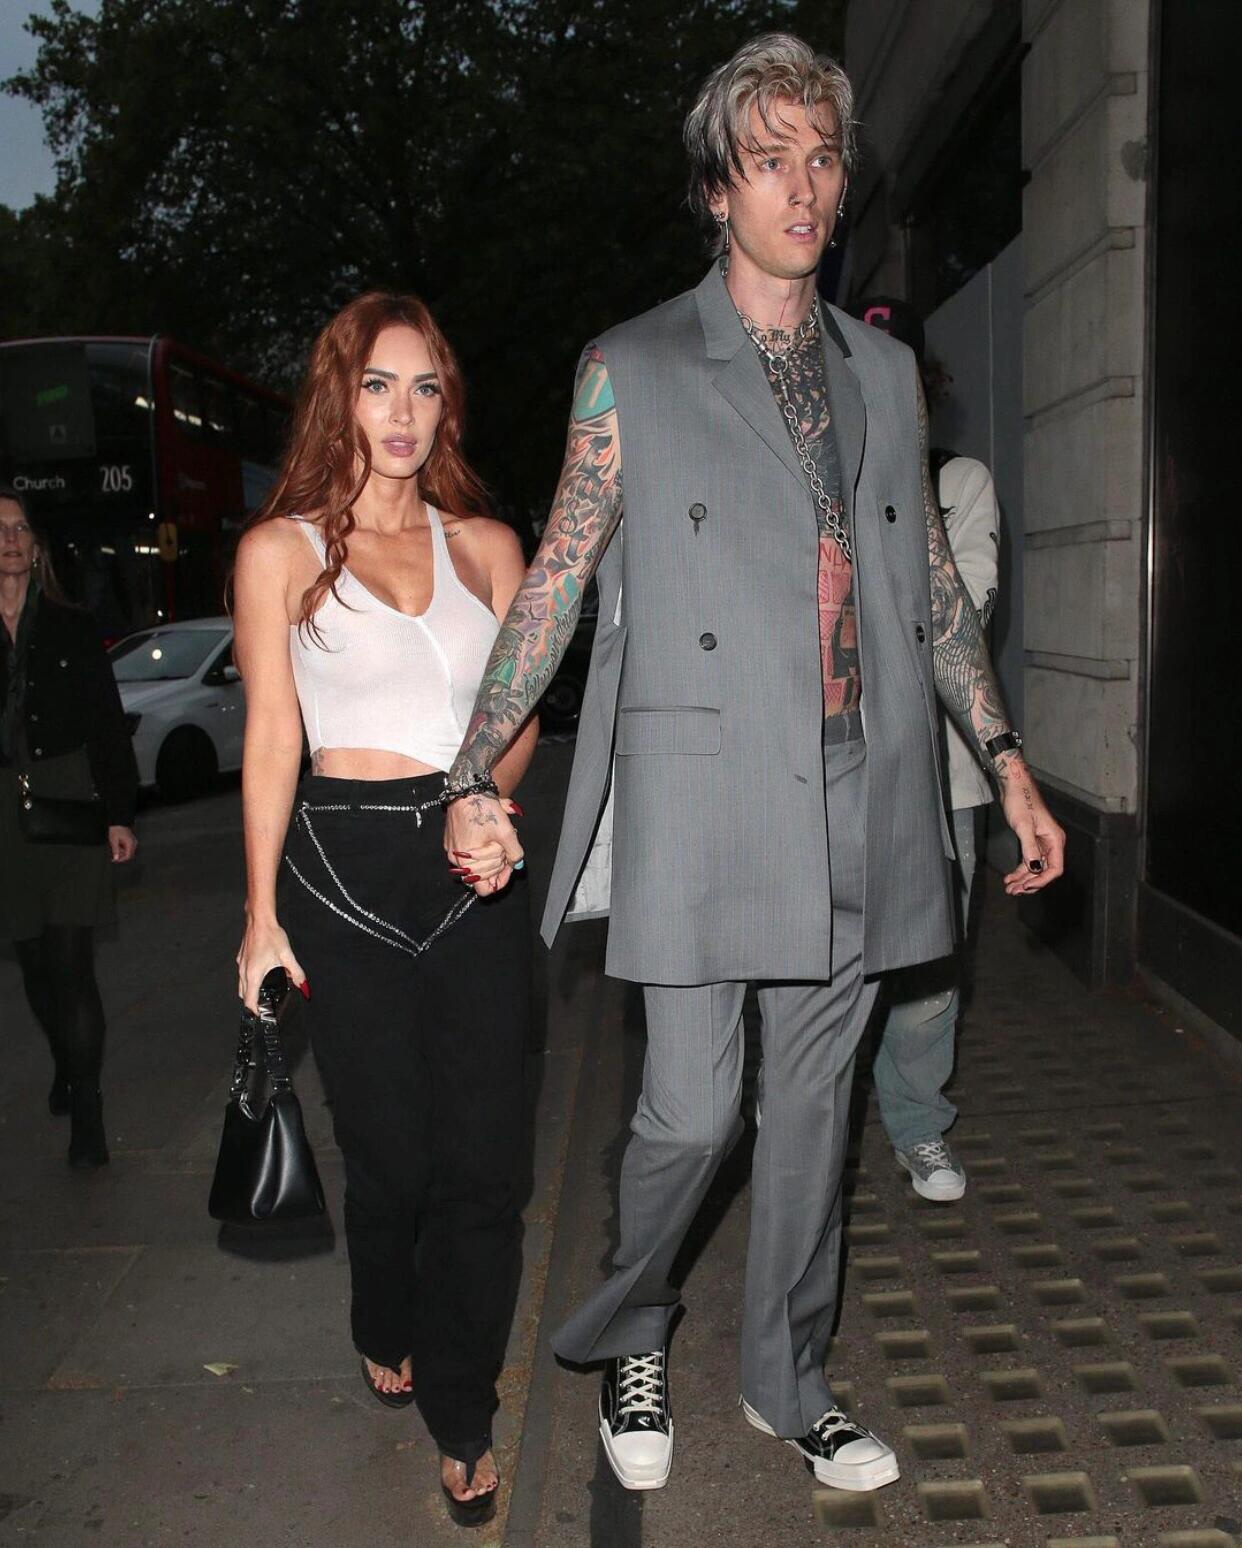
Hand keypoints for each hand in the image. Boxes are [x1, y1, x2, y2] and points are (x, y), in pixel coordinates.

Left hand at [108, 825, 136, 862]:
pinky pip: (128, 848)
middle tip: (113, 855)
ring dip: (121, 852)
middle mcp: (133, 843)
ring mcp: (133, 841)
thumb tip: (116, 858)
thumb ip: (115, 850)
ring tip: (115, 849)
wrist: (118, 822)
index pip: (128, 856)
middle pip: (129, 854)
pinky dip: (123, 849)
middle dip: (121, 856)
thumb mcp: (114, 841)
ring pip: (128, 851)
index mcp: (130, 843)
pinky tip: (118, 846)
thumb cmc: (116, 830)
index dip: (121, 859)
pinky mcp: (131, 840)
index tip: (114, 860)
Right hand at [236, 914, 306, 1013]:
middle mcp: (244, 971)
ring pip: (241, 985)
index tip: (262, 1014)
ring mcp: (241, 964)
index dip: (255, 1010)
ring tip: (263, 991)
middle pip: (243, 995)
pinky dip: (249, 980)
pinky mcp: (242, 958)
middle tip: (265, 1005)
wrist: (259, 919)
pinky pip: (242, 974)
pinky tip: (261, 974)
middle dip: (253, 1002)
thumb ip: (296, 973)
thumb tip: (303, 986)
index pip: (249, 1000)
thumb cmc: (270, 935)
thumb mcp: (287, 956)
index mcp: (253, 974)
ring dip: (250, 991)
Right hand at [444, 794, 524, 896]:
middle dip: (497, 864)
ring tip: (497, 839)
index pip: (484, 888)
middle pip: (483, 877)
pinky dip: (481, 848)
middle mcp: (456, 860)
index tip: (509, 867)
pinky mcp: (452, 840)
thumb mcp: (506, 832)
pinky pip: (469, 854)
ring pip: (477, 865)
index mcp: (466, 861)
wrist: (467, 790)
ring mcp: (453, 850)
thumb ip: (514, 853)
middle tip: (505, 847)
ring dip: (490, 856)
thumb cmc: (483, 810)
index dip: (500, 880)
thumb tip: (517, 864)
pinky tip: (489, 835)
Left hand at [997, 756, 1065, 894]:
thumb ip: (1030, 849)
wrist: (1014, 785)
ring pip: (1035, 867)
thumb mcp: (1024, 826)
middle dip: (1029, 882)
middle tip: (1014, 891)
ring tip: (1009, 888)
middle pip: (1044, 870)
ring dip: (1023, 878)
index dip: (1041, 880)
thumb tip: (1035, 868)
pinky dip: (1020, 869)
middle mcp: (1051, 842)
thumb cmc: (1021, 801)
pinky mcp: (1032, 840)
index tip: (1026, 886)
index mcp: (1055, 839)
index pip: (1055, 868)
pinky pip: (1029, 859)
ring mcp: (1041, 842)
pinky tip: (1010, 877)